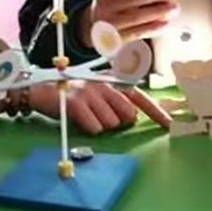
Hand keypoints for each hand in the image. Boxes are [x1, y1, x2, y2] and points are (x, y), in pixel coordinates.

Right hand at [29, 82, 171, 134]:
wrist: (41, 89)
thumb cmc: (72, 94)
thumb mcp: (97, 93)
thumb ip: (117, 101)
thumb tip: (133, 117)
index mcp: (111, 81)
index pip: (140, 97)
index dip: (156, 112)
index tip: (170, 126)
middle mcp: (104, 84)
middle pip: (128, 115)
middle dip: (118, 122)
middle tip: (100, 115)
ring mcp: (91, 93)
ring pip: (111, 124)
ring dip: (100, 125)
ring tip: (86, 115)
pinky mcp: (77, 103)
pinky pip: (94, 127)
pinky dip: (88, 129)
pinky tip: (79, 120)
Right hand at [80, 0, 178, 46]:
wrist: (92, 30)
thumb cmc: (112, 9)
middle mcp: (105, 6)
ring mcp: (109, 23)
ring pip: (137, 15)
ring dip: (159, 11)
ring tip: (174, 8)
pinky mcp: (116, 39)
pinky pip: (137, 32)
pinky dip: (153, 27)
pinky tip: (164, 23)